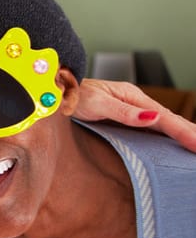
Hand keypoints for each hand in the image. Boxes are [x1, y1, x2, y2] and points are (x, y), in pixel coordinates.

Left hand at [74, 79, 195, 152]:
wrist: (54, 91)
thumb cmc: (71, 95)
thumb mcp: (96, 103)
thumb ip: (123, 112)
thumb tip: (153, 117)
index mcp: (132, 96)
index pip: (164, 117)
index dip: (183, 131)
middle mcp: (134, 102)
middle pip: (168, 120)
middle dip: (189, 133)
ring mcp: (130, 110)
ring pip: (162, 124)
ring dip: (181, 134)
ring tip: (195, 145)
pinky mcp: (123, 119)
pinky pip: (150, 129)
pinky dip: (166, 136)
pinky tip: (172, 144)